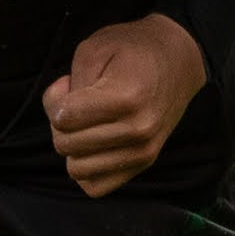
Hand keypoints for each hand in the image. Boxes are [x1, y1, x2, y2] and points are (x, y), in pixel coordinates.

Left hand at [45, 12, 208, 196]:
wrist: (179, 60)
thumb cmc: (132, 49)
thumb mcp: (92, 49)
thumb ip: (67, 85)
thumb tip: (59, 118)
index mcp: (125, 99)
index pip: (62, 118)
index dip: (56, 98)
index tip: (69, 84)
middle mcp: (138, 130)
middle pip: (65, 144)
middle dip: (61, 122)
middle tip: (78, 101)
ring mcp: (143, 151)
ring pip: (76, 169)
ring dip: (73, 146)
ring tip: (87, 122)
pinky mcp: (144, 163)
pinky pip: (95, 186)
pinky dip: (87, 168)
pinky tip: (93, 143)